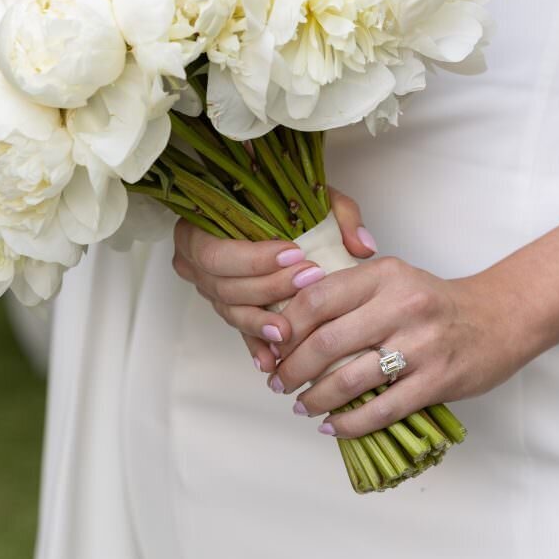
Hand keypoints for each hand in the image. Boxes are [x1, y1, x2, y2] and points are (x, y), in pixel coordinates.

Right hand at [172, 191, 377, 372]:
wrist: (264, 217)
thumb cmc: (281, 206)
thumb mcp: (311, 198)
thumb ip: (340, 215)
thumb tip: (362, 246)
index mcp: (200, 230)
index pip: (218, 252)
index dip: (254, 258)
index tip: (295, 253)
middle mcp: (197, 263)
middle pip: (225, 286)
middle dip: (268, 288)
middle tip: (307, 282)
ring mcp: (210, 289)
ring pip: (231, 312)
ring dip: (261, 322)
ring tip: (290, 331)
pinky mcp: (228, 310)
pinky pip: (239, 332)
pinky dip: (256, 346)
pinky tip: (273, 360)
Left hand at [267, 240, 558, 437]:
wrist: (499, 318)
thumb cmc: (433, 302)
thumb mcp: (391, 280)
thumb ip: (348, 293)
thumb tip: (289, 322)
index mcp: (384, 276)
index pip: (318, 298)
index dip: (286, 326)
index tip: (271, 345)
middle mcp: (401, 306)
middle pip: (327, 341)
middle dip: (292, 368)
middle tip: (277, 381)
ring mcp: (421, 345)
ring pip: (350, 379)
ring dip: (316, 398)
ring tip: (301, 405)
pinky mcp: (437, 380)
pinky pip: (382, 409)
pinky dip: (350, 423)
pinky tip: (332, 426)